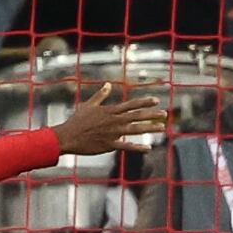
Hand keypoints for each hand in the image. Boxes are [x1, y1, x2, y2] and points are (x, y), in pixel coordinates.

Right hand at [51, 82, 169, 154]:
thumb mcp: (88, 105)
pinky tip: (148, 148)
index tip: (156, 100)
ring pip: (134, 129)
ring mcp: (112, 133)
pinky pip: (126, 146)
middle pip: (136, 116)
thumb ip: (100, 95)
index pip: (130, 104)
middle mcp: (113, 120)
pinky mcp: (109, 145)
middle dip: (152, 114)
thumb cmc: (76, 121)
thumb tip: (108, 85)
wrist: (67, 136)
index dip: (144, 102)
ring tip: (161, 128)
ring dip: (149, 128)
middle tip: (165, 114)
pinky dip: (137, 147)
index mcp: (110, 111)